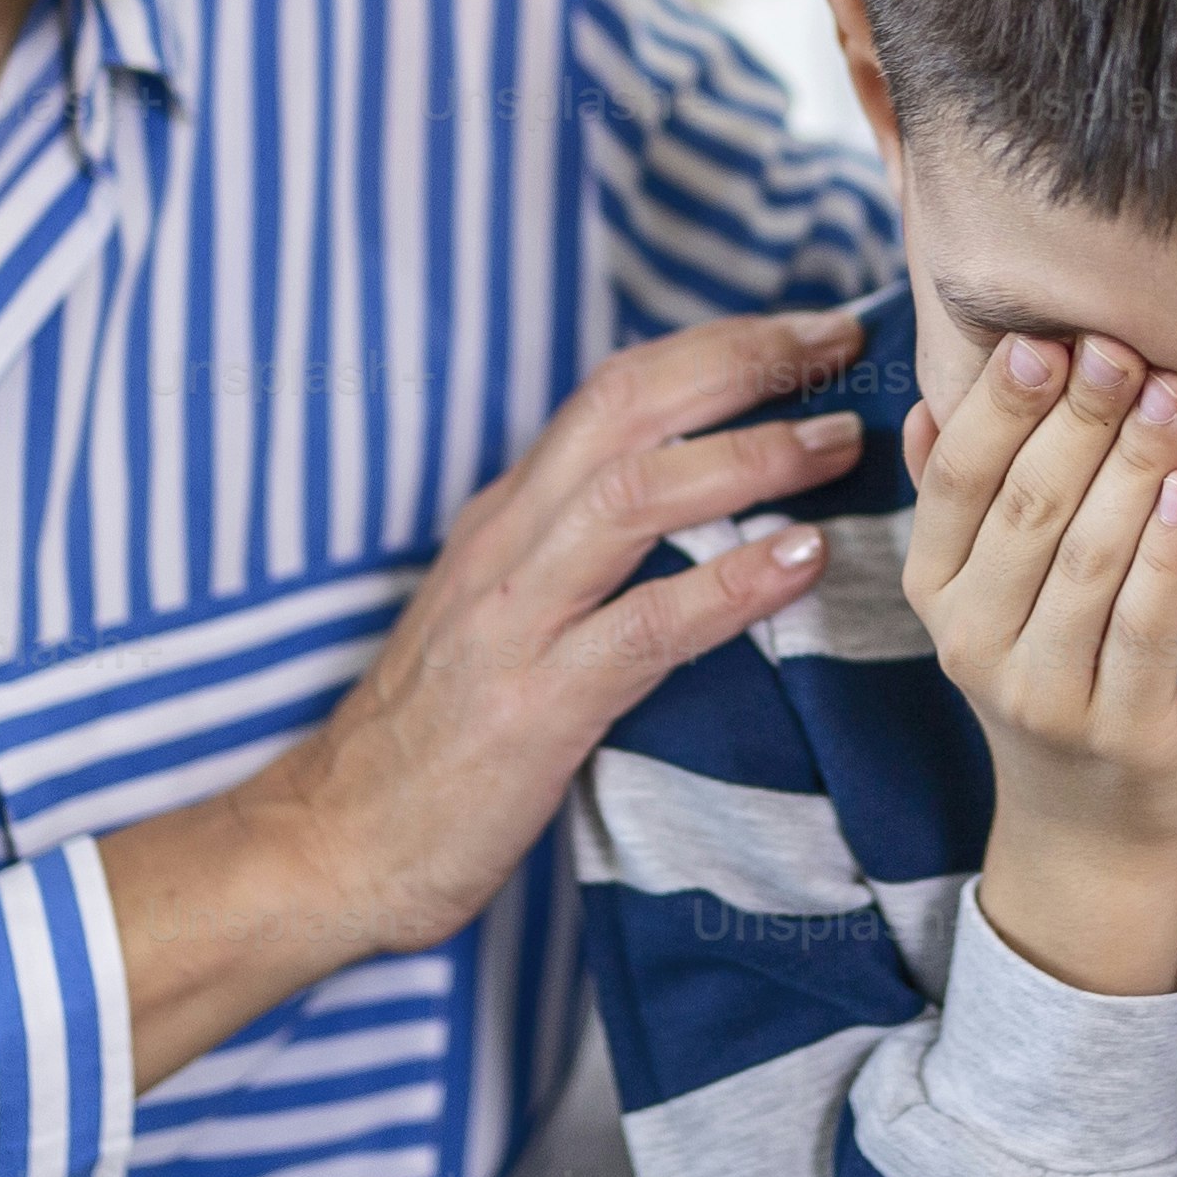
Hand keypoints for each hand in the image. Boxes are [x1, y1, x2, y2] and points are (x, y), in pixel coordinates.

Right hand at [107, 307, 868, 1081]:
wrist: (332, 844)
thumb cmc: (431, 739)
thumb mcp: (496, 612)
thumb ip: (570, 551)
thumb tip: (683, 502)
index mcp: (504, 517)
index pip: (613, 390)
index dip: (717, 348)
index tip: (808, 332)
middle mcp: (506, 545)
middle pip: (629, 410)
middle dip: (743, 363)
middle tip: (844, 343)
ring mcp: (515, 622)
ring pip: (635, 495)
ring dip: (750, 457)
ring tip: (841, 441)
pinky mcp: (533, 706)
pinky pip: (644, 626)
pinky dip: (731, 585)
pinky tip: (803, 559)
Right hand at [902, 331, 1176, 993]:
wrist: (1094, 825)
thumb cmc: (1059, 667)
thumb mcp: (995, 592)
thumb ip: (969, 504)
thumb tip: (923, 403)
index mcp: (934, 589)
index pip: (957, 477)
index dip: (1002, 402)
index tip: (1052, 334)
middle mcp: (968, 640)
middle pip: (1025, 508)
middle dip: (1081, 419)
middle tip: (1133, 349)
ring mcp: (1038, 692)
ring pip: (1086, 562)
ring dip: (1135, 471)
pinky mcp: (1113, 731)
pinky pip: (1146, 630)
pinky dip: (1176, 558)